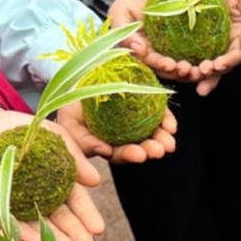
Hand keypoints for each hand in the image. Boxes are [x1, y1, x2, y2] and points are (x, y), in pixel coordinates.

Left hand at [0, 107, 103, 240]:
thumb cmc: (21, 129)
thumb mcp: (54, 136)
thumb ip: (74, 157)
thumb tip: (95, 182)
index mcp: (55, 183)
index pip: (74, 202)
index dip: (86, 215)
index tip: (98, 229)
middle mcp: (37, 197)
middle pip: (57, 218)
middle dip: (72, 231)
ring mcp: (16, 202)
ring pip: (35, 224)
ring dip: (50, 237)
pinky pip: (7, 220)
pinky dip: (19, 231)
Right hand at [57, 99, 177, 162]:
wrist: (74, 84)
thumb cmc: (69, 110)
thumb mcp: (71, 127)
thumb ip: (86, 142)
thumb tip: (105, 151)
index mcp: (108, 146)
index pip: (121, 154)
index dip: (130, 154)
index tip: (139, 155)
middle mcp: (124, 137)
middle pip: (141, 146)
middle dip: (152, 149)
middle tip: (161, 150)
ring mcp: (135, 121)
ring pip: (153, 132)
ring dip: (163, 137)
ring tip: (170, 139)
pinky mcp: (143, 104)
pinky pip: (157, 113)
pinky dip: (165, 119)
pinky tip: (171, 125)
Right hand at [110, 0, 199, 81]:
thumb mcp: (121, 10)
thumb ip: (123, 31)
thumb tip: (137, 50)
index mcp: (143, 51)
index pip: (151, 63)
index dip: (160, 65)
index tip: (169, 65)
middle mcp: (159, 54)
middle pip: (169, 70)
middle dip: (178, 72)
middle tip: (187, 69)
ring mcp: (175, 50)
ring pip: (184, 66)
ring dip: (192, 71)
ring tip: (200, 70)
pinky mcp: (191, 42)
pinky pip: (198, 54)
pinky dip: (204, 60)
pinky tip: (211, 61)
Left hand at [189, 0, 240, 94]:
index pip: (236, 56)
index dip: (228, 63)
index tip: (218, 65)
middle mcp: (225, 44)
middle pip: (219, 66)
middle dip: (210, 74)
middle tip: (200, 74)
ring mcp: (208, 41)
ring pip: (203, 63)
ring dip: (196, 72)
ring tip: (188, 75)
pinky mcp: (191, 36)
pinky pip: (186, 51)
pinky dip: (181, 59)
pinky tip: (173, 65)